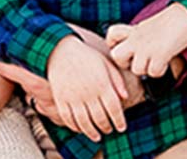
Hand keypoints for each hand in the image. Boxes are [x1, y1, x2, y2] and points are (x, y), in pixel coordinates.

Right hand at [0, 26, 143, 125]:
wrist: (60, 51)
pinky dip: (75, 127)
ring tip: (97, 136)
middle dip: (106, 127)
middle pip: (100, 118)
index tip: (122, 127)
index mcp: (102, 83)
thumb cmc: (87, 57)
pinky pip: (68, 118)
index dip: (119, 120)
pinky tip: (81, 129)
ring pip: (84, 122)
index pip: (114, 108)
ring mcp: (73, 97)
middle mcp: (88, 92)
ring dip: (92, 132)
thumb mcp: (106, 63)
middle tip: (110, 131)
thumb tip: (125, 97)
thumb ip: (117, 80)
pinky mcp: (60, 99)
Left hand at [106, 3, 186, 77]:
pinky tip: (166, 61)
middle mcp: (137, 38)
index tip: (128, 48)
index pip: (111, 35)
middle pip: (116, 56)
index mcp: (134, 30)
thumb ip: (139, 38)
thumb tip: (137, 55)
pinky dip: (160, 71)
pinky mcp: (159, 53)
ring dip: (148, 69)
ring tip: (158, 60)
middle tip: (141, 60)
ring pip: (136, 69)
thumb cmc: (172, 21)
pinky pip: (153, 72)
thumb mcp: (149, 26)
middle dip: (126, 63)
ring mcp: (147, 46)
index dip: (114, 44)